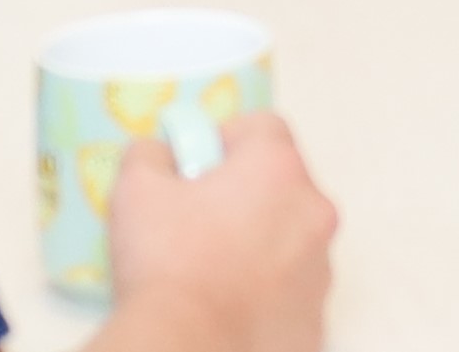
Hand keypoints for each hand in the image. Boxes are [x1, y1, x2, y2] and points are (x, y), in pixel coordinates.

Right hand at [101, 114, 338, 351]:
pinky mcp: (314, 323)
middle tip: (199, 224)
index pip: (262, 128)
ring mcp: (320, 272)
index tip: (197, 169)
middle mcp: (313, 213)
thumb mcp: (137, 189)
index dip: (225, 141)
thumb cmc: (165, 264)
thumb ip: (152, 155)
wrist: (184, 348)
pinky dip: (267, 298)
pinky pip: (291, 296)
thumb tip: (161, 154)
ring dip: (260, 247)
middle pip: (282, 187)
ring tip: (211, 274)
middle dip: (244, 197)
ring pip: (291, 242)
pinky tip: (229, 310)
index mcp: (279, 170)